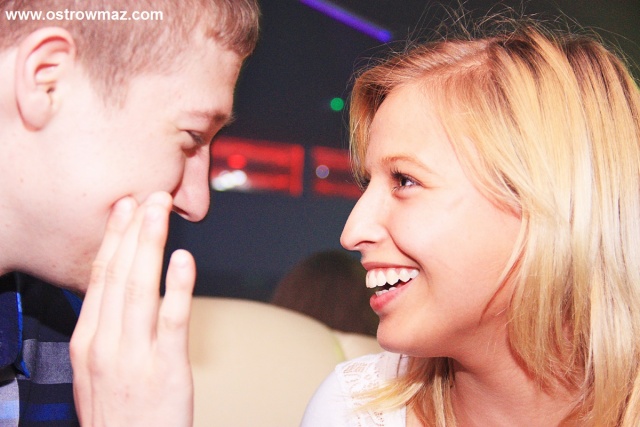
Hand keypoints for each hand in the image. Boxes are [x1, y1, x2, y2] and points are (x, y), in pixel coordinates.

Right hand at [70, 192, 194, 426]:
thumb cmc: (118, 417)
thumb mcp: (96, 374)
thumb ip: (106, 333)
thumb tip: (120, 295)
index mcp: (87, 343)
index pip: (98, 279)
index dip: (112, 240)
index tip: (123, 210)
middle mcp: (105, 345)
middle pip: (118, 275)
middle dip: (132, 231)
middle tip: (147, 195)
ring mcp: (134, 357)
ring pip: (139, 289)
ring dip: (150, 245)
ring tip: (161, 211)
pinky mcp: (166, 370)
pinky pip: (171, 322)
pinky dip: (177, 288)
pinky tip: (183, 259)